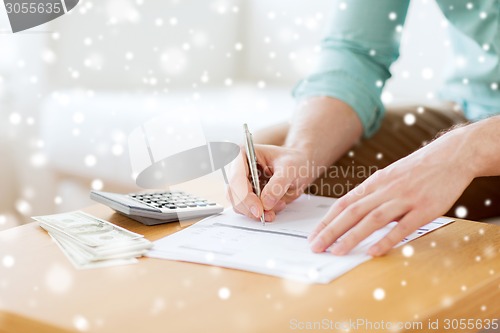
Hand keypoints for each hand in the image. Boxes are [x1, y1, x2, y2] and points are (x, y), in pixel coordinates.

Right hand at [227, 144, 311, 221]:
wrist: (299, 167)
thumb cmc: (293, 161)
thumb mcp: (290, 169)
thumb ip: (278, 184)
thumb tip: (266, 202)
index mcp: (242, 154)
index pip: (236, 178)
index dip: (245, 196)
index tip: (259, 210)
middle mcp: (237, 168)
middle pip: (234, 194)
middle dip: (251, 207)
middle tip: (269, 214)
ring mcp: (240, 183)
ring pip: (238, 204)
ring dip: (257, 211)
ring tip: (278, 205)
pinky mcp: (245, 195)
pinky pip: (247, 209)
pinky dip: (261, 212)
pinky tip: (275, 205)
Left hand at [308, 128, 474, 255]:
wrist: (450, 156)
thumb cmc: (416, 170)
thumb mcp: (388, 177)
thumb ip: (372, 195)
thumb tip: (353, 215)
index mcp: (373, 183)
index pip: (343, 204)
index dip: (326, 221)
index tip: (313, 236)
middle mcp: (384, 190)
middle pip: (351, 212)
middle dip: (330, 231)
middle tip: (316, 246)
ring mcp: (404, 199)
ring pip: (372, 219)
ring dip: (352, 236)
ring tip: (336, 251)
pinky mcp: (424, 208)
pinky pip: (402, 226)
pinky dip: (386, 239)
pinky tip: (373, 252)